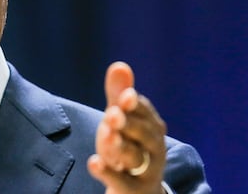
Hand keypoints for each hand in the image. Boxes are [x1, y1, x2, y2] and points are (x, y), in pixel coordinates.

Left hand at [87, 62, 167, 193]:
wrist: (138, 189)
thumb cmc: (129, 146)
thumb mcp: (122, 121)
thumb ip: (119, 95)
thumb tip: (119, 65)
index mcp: (152, 127)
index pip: (145, 112)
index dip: (135, 104)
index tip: (125, 96)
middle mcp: (153, 148)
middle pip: (145, 134)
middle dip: (129, 123)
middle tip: (112, 114)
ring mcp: (145, 170)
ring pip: (135, 156)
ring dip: (120, 145)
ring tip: (106, 135)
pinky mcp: (133, 189)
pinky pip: (122, 182)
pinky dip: (108, 173)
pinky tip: (93, 162)